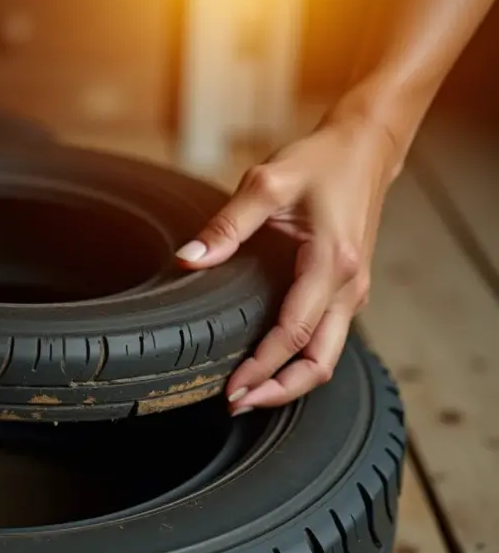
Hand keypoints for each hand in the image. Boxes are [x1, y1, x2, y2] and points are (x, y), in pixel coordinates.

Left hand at [174, 115, 399, 413]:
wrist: (365, 148)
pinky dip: (301, 362)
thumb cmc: (318, 162)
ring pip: (328, 357)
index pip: (293, 333)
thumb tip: (188, 259)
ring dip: (291, 382)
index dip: (261, 368)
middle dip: (280, 391)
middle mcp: (348, 286)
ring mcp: (352, 292)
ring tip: (249, 394)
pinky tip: (269, 366)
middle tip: (237, 404)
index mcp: (330, 263)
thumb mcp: (266, 183)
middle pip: (320, 362)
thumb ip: (226, 224)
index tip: (231, 391)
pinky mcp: (348, 291)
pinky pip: (328, 340)